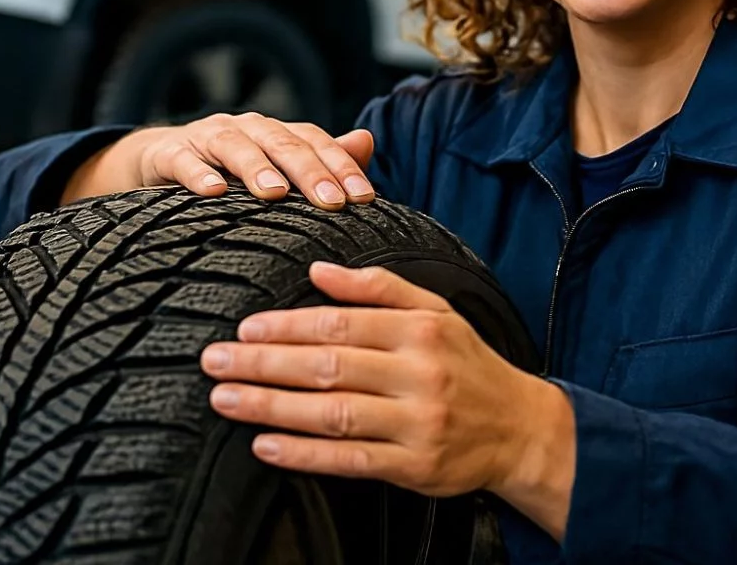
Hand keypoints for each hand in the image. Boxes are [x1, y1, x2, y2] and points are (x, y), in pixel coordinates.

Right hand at [61, 113, 375, 209]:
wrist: (158, 163)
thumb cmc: (229, 173)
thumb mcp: (274, 168)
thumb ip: (320, 159)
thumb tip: (366, 141)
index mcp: (275, 133)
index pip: (315, 142)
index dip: (341, 166)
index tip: (365, 198)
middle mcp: (246, 129)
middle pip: (282, 143)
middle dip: (309, 172)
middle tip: (332, 202)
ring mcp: (206, 138)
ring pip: (235, 146)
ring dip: (257, 167)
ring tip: (276, 193)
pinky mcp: (169, 154)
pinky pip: (183, 161)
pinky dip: (197, 174)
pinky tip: (213, 193)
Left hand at [200, 262, 575, 537]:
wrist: (521, 428)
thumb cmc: (468, 364)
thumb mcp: (436, 311)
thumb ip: (379, 287)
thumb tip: (319, 268)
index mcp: (420, 331)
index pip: (341, 323)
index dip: (287, 326)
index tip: (244, 328)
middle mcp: (419, 374)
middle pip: (329, 366)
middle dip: (264, 364)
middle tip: (216, 362)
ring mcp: (417, 423)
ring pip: (333, 414)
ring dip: (272, 407)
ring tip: (227, 400)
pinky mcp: (415, 466)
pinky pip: (350, 460)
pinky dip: (304, 454)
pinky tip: (267, 445)